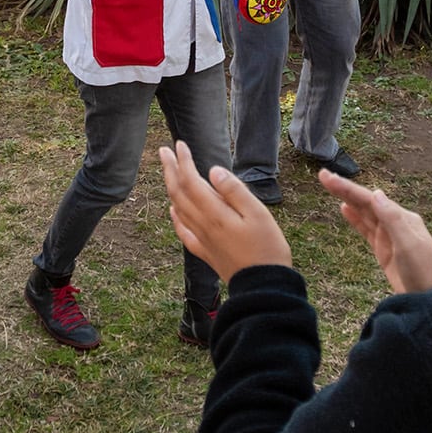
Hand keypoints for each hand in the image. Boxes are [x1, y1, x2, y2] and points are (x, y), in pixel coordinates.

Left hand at [160, 141, 291, 280]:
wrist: (263, 287)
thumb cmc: (267, 248)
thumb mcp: (258, 214)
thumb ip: (235, 191)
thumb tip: (213, 170)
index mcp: (215, 214)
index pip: (191, 182)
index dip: (183, 162)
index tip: (180, 145)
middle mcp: (203, 226)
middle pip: (178, 193)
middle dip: (170, 170)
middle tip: (163, 151)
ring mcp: (202, 240)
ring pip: (178, 209)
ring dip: (170, 188)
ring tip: (168, 173)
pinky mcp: (206, 253)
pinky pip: (183, 232)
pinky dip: (175, 217)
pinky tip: (173, 210)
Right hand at [319, 171, 431, 292]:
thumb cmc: (424, 272)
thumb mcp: (408, 245)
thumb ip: (392, 219)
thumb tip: (376, 193)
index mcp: (402, 218)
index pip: (370, 199)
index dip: (348, 188)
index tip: (327, 176)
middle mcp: (396, 223)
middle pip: (366, 203)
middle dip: (345, 189)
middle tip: (322, 176)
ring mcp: (390, 237)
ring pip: (365, 214)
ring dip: (348, 200)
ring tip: (331, 186)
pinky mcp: (384, 251)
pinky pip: (366, 230)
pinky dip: (355, 218)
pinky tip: (345, 209)